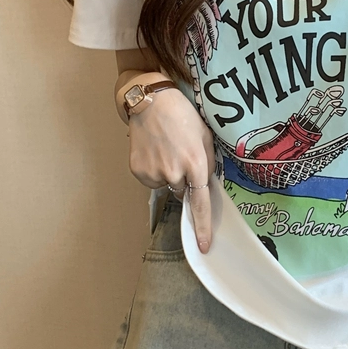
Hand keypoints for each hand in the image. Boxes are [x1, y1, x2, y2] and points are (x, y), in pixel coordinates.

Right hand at [127, 88, 215, 252]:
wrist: (150, 102)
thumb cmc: (182, 116)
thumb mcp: (205, 138)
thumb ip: (208, 164)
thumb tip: (206, 185)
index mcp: (196, 164)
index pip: (201, 204)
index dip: (203, 227)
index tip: (204, 246)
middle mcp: (174, 172)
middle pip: (183, 192)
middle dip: (185, 180)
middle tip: (180, 155)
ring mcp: (154, 173)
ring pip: (167, 186)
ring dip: (169, 174)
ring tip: (166, 149)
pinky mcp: (139, 171)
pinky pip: (152, 181)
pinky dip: (155, 171)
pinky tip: (155, 151)